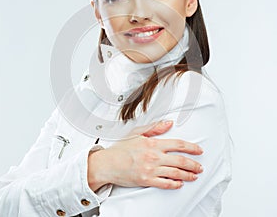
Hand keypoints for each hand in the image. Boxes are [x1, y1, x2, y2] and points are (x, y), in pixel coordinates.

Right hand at [88, 120, 202, 190]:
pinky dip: (175, 184)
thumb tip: (169, 123)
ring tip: (194, 175)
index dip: (191, 147)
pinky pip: (165, 183)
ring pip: (175, 173)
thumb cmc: (121, 148)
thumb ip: (155, 128)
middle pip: (180, 160)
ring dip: (188, 175)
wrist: (108, 163)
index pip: (178, 144)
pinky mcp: (146, 180)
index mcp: (153, 143)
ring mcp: (151, 169)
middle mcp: (154, 156)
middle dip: (193, 164)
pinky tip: (180, 183)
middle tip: (199, 166)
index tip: (198, 150)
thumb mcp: (138, 133)